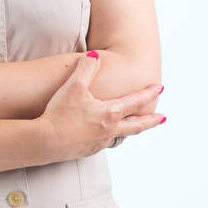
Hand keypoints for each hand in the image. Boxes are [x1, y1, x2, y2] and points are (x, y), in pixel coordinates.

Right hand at [37, 51, 165, 160]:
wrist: (45, 141)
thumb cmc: (60, 114)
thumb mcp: (73, 87)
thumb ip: (86, 69)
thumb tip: (94, 56)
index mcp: (109, 113)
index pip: (135, 102)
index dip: (149, 94)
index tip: (160, 88)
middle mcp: (109, 130)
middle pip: (137, 126)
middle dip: (151, 120)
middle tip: (162, 117)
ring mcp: (99, 142)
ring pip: (120, 136)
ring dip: (130, 130)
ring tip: (132, 127)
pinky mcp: (88, 150)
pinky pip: (104, 143)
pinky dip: (109, 138)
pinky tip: (103, 136)